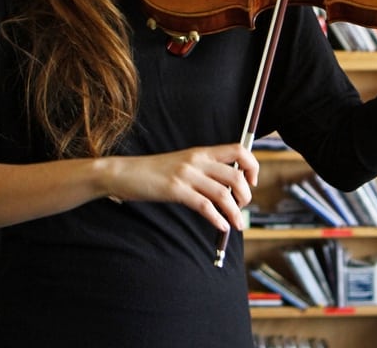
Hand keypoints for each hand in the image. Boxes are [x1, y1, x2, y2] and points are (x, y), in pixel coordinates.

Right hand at [106, 143, 258, 231]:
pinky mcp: (175, 190)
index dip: (252, 165)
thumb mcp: (183, 163)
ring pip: (224, 194)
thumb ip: (204, 170)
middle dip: (246, 195)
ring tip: (236, 224)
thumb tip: (229, 188)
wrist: (125, 173)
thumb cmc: (155, 171)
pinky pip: (205, 206)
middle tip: (242, 207)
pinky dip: (218, 219)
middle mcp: (197, 160)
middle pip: (236, 175)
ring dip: (235, 212)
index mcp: (201, 152)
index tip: (252, 181)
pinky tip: (221, 226)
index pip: (239, 150)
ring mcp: (186, 175)